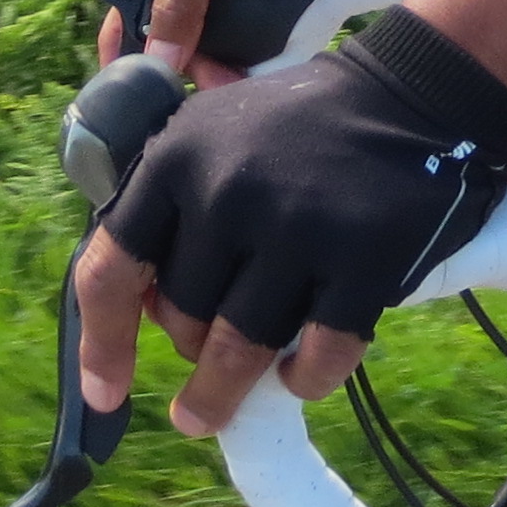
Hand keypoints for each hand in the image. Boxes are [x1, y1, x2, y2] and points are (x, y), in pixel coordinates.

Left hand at [67, 9, 506, 435]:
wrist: (405, 95)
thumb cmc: (291, 130)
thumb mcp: (206, 135)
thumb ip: (162, 208)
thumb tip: (135, 311)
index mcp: (175, 160)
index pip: (112, 271)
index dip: (101, 344)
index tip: (105, 395)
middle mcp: (229, 193)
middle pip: (180, 320)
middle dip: (187, 348)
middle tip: (206, 348)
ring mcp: (299, 228)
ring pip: (238, 350)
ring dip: (224, 392)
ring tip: (213, 412)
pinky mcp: (364, 261)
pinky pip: (317, 357)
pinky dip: (303, 379)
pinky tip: (299, 375)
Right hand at [131, 0, 434, 83]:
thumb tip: (157, 61)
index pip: (128, 9)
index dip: (122, 47)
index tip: (128, 84)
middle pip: (169, 46)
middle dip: (180, 71)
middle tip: (210, 82)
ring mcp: (233, 9)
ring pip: (208, 59)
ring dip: (215, 77)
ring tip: (233, 85)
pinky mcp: (268, 27)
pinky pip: (245, 61)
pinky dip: (244, 74)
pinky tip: (249, 84)